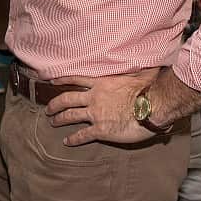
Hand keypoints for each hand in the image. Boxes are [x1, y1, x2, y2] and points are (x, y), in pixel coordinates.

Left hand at [44, 68, 159, 145]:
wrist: (152, 107)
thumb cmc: (147, 89)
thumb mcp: (136, 73)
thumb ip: (130, 69)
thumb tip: (140, 59)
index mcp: (101, 83)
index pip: (76, 79)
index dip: (62, 80)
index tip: (52, 81)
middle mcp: (94, 97)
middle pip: (67, 99)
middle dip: (55, 104)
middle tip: (48, 108)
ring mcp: (95, 114)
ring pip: (70, 115)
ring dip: (59, 119)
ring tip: (53, 122)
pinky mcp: (101, 130)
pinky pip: (83, 135)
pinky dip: (73, 139)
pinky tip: (67, 142)